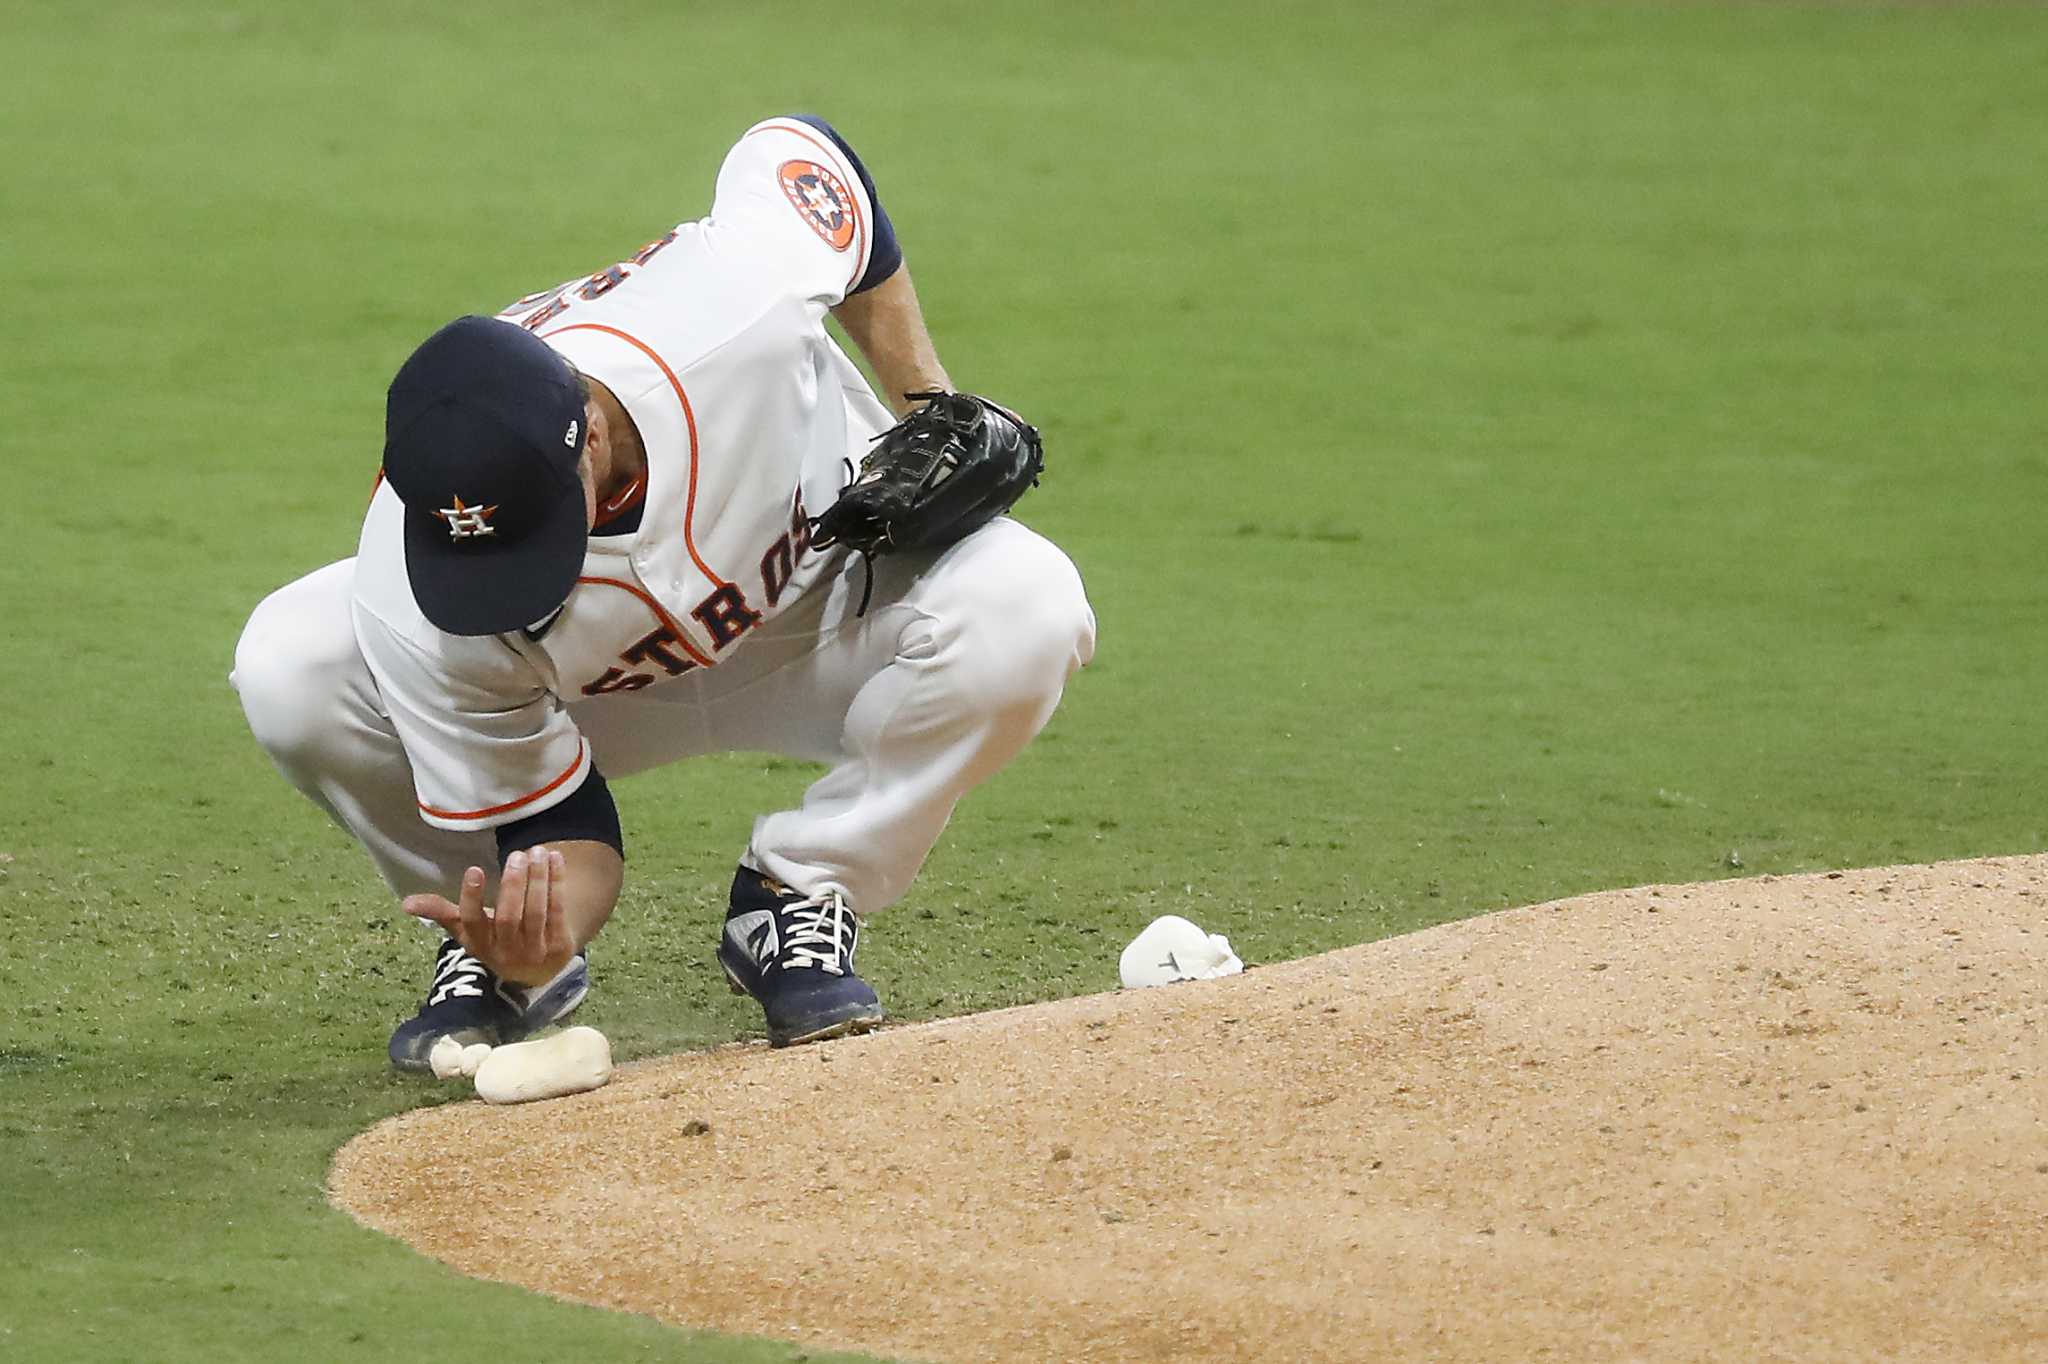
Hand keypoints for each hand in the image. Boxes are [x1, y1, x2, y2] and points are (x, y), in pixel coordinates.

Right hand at [403, 847, 576, 987]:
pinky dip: (557, 883)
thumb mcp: (469, 932)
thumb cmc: (496, 939)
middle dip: (513, 884)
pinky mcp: (561, 947)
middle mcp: (507, 953)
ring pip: (536, 912)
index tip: (474, 869)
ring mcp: (535, 952)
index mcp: (480, 947)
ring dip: (538, 879)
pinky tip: (555, 860)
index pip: (473, 923)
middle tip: (516, 854)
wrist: (539, 969)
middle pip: (509, 917)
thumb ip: (442, 914)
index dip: (472, 898)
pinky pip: (558, 910)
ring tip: (536, 852)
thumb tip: (405, 903)